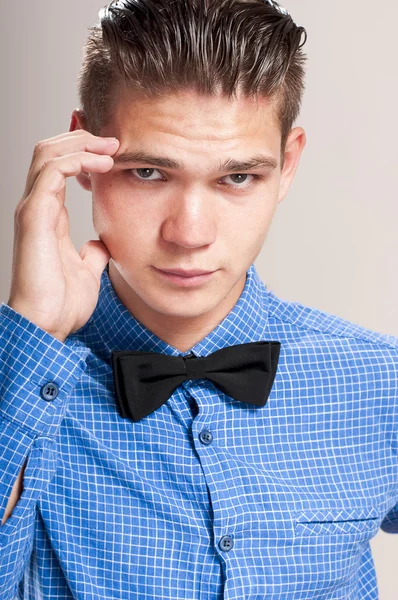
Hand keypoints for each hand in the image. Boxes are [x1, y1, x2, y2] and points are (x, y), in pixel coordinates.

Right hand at [7, 130, 119, 341]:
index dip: (84, 155)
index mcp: (49, 217)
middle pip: (51, 152)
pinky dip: (78, 159)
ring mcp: (33, 209)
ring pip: (48, 153)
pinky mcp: (34, 216)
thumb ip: (91, 252)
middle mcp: (38, 207)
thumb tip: (101, 243)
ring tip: (110, 147)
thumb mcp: (86, 270)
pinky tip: (102, 165)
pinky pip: (52, 171)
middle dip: (82, 139)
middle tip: (114, 141)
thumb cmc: (62, 302)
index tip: (115, 155)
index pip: (60, 169)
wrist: (46, 324)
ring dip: (81, 143)